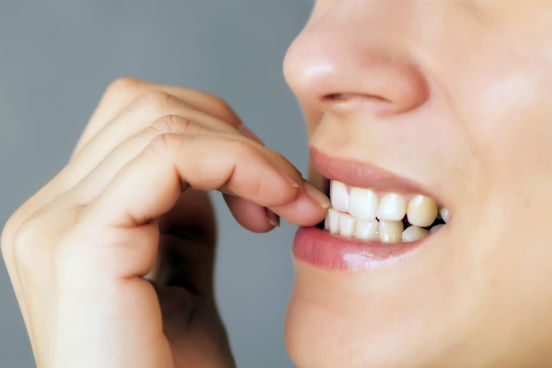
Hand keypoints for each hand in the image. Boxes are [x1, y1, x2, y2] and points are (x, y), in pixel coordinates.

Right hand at [1, 78, 327, 367]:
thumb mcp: (181, 275)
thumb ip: (182, 217)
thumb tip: (208, 166)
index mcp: (70, 217)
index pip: (139, 119)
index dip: (218, 135)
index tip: (273, 188)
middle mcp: (48, 213)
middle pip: (147, 105)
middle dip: (234, 134)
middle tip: (285, 190)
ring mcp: (55, 225)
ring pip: (161, 119)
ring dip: (247, 151)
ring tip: (287, 203)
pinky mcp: (80, 245)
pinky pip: (171, 156)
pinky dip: (239, 164)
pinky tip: (275, 206)